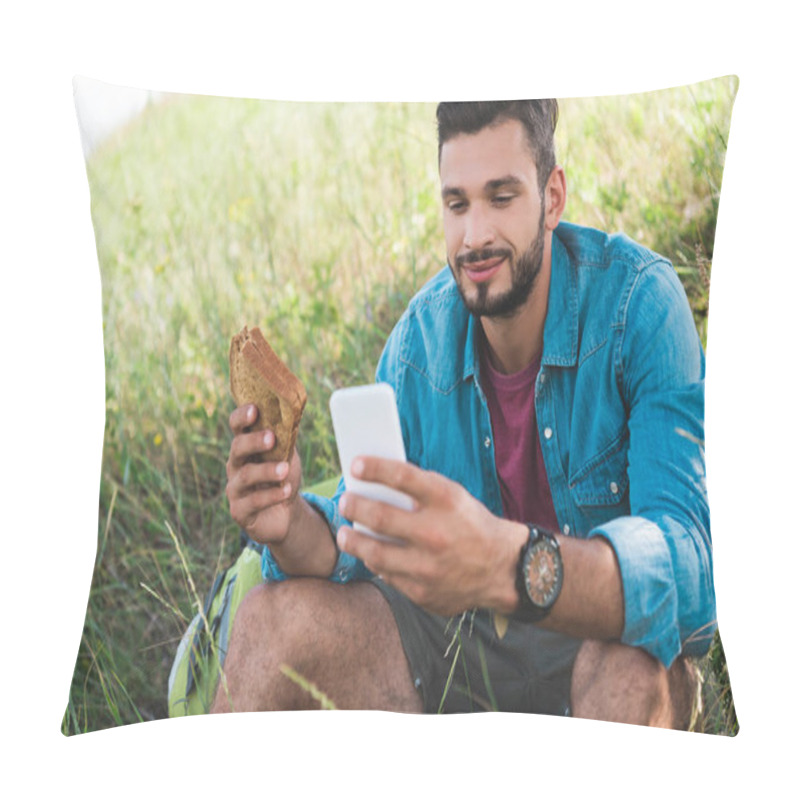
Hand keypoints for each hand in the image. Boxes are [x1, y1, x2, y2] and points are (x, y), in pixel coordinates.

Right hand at [225, 404, 302, 544]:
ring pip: (245, 476)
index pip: (237, 426)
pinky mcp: (239, 511)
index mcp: (246, 446)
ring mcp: (235, 488)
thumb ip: (286, 436)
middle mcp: (235, 465)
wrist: (285, 513)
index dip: (242, 417)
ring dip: (266, 471)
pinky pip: (253, 502)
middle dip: (254, 441)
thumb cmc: (283, 477)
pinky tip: (286, 491)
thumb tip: (293, 412)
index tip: (254, 409)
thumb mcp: (288, 454)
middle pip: (237, 448)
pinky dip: (271, 495)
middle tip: (272, 438)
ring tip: (285, 469)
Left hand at [335, 457, 524, 615]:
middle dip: (354, 507)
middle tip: (344, 501)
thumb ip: (419, 491)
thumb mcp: (454, 498)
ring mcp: (428, 567)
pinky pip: (387, 575)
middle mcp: (436, 533)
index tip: (354, 465)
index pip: (402, 477)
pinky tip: (369, 555)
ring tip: (344, 534)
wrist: (502, 569)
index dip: (374, 468)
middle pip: (380, 516)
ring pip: (374, 553)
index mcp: (447, 501)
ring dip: (352, 541)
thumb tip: (373, 484)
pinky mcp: (423, 593)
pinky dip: (375, 563)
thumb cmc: (470, 524)